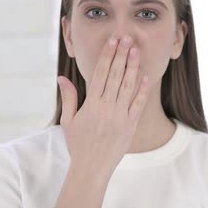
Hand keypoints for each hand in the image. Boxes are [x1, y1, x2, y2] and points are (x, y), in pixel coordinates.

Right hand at [57, 36, 150, 176]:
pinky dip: (142, 91)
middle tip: (126, 38)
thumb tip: (62, 78)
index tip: (112, 41)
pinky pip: (138, 105)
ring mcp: (120, 116)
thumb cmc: (78, 145)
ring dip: (132, 67)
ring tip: (136, 51)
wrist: (91, 169)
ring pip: (127, 86)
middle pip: (115, 76)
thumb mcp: (68, 121)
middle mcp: (107, 108)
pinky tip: (145, 77)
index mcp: (91, 105)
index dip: (107, 56)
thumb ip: (69, 97)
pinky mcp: (130, 126)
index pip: (100, 74)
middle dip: (121, 55)